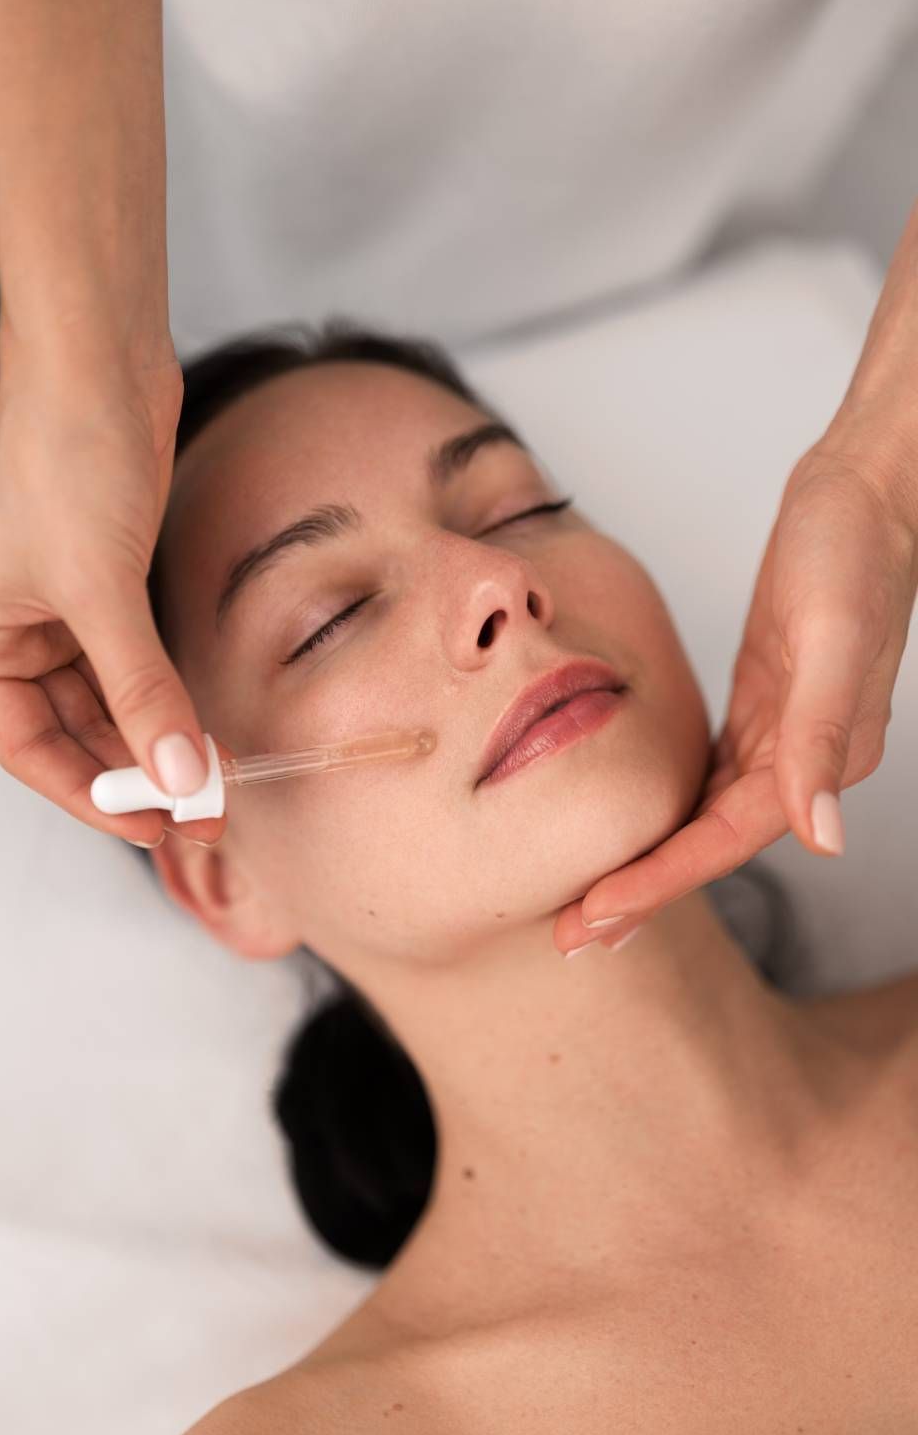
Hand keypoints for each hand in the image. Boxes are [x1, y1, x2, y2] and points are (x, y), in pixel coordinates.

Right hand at [0, 329, 225, 849]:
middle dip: (134, 773)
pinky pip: (134, 665)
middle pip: (71, 732)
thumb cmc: (66, 453)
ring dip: (156, 739)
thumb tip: (178, 773)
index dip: (89, 796)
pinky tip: (201, 728)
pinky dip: (165, 696)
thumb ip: (144, 689)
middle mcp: (6, 629)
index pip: (26, 747)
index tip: (153, 827)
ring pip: (107, 703)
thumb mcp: (103, 590)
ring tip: (211, 779)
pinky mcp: (105, 586)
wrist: (100, 360)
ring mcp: (56, 610)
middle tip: (198, 810)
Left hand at [553, 444, 917, 955]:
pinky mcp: (760, 708)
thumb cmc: (853, 556)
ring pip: (704, 821)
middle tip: (572, 937)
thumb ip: (824, 739)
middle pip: (708, 846)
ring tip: (589, 903)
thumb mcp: (833, 641)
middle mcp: (802, 761)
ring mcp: (780, 737)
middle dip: (641, 893)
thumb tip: (823, 838)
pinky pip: (708, 781)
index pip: (725, 842)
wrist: (862, 497)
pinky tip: (630, 830)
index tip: (596, 918)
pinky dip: (668, 812)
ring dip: (650, 864)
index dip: (659, 883)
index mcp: (822, 759)